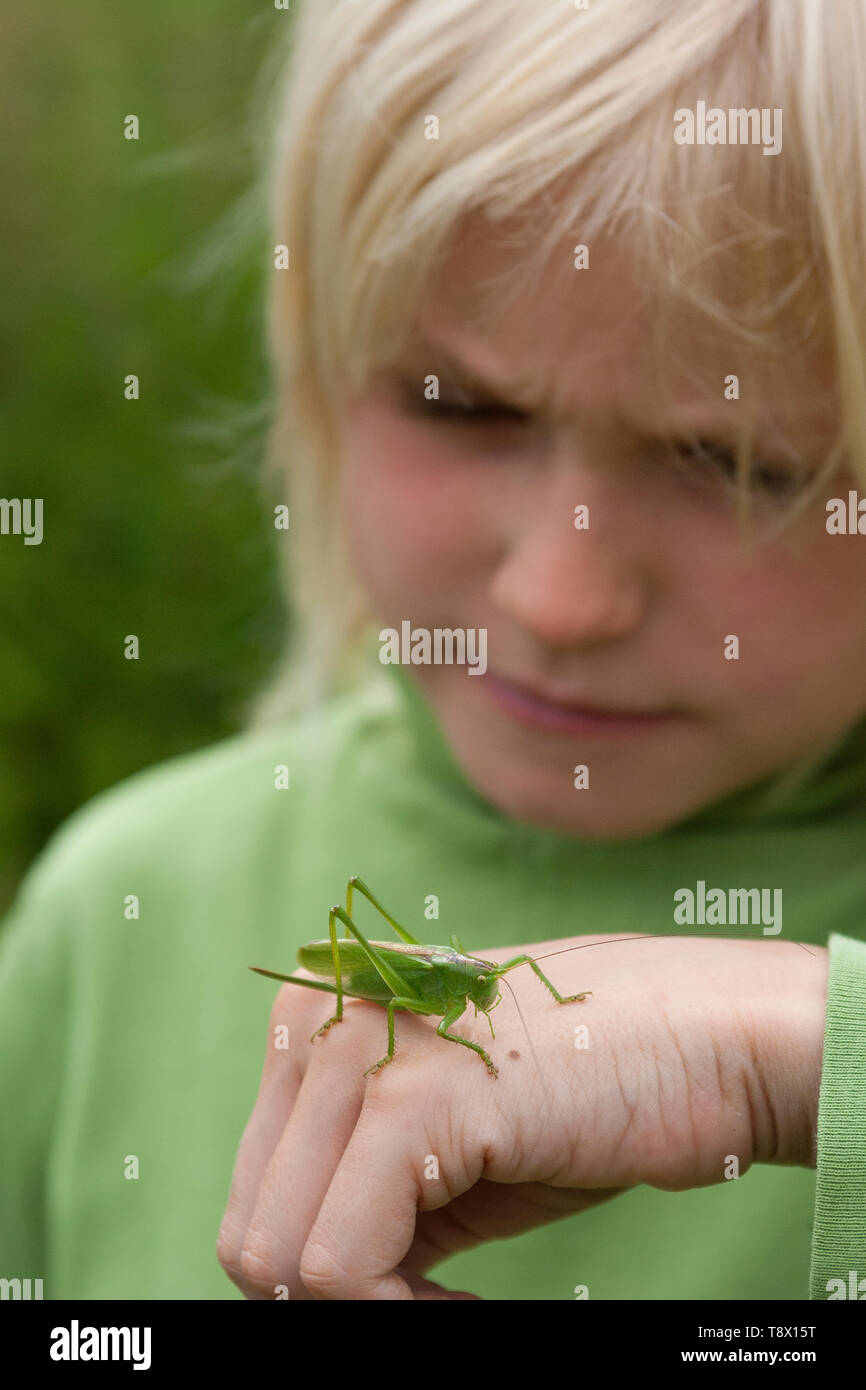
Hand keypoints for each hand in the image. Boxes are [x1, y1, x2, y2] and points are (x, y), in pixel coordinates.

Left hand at [217, 934, 826, 1299]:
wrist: (704, 1040)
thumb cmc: (583, 1095)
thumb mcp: (439, 1147)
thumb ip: (357, 1190)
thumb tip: (291, 1287)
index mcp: (313, 1017)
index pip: (255, 1194)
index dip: (317, 1269)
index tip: (404, 1290)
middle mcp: (316, 1019)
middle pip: (252, 1232)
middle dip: (333, 1298)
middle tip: (432, 1304)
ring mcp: (356, 1051)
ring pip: (277, 1258)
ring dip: (368, 1310)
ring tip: (455, 1304)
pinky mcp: (408, 1101)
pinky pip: (336, 1266)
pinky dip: (396, 1314)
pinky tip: (471, 1303)